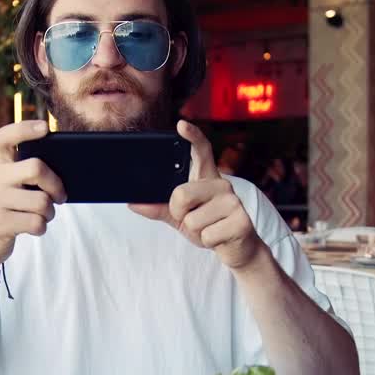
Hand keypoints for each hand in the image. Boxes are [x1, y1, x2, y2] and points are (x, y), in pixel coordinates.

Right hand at [0, 121, 67, 287]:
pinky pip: (36, 223)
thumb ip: (31, 175)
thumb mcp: (14, 187)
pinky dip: (41, 228)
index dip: (25, 128)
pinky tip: (33, 227)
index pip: (5, 137)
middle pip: (36, 168)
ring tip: (42, 215)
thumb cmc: (9, 209)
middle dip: (56, 185)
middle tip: (60, 196)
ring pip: (42, 202)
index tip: (45, 128)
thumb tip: (66, 174)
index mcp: (0, 164)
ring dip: (50, 213)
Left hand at [129, 120, 265, 270]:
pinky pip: (206, 235)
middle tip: (192, 219)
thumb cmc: (209, 227)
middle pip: (181, 194)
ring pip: (192, 220)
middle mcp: (222, 185)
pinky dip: (207, 242)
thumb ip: (159, 208)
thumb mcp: (181, 217)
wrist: (238, 249)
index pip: (201, 152)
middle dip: (179, 213)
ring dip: (195, 232)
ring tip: (210, 229)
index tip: (181, 125)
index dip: (192, 137)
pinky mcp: (241, 222)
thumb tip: (133, 203)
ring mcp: (234, 202)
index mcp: (207, 179)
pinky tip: (219, 238)